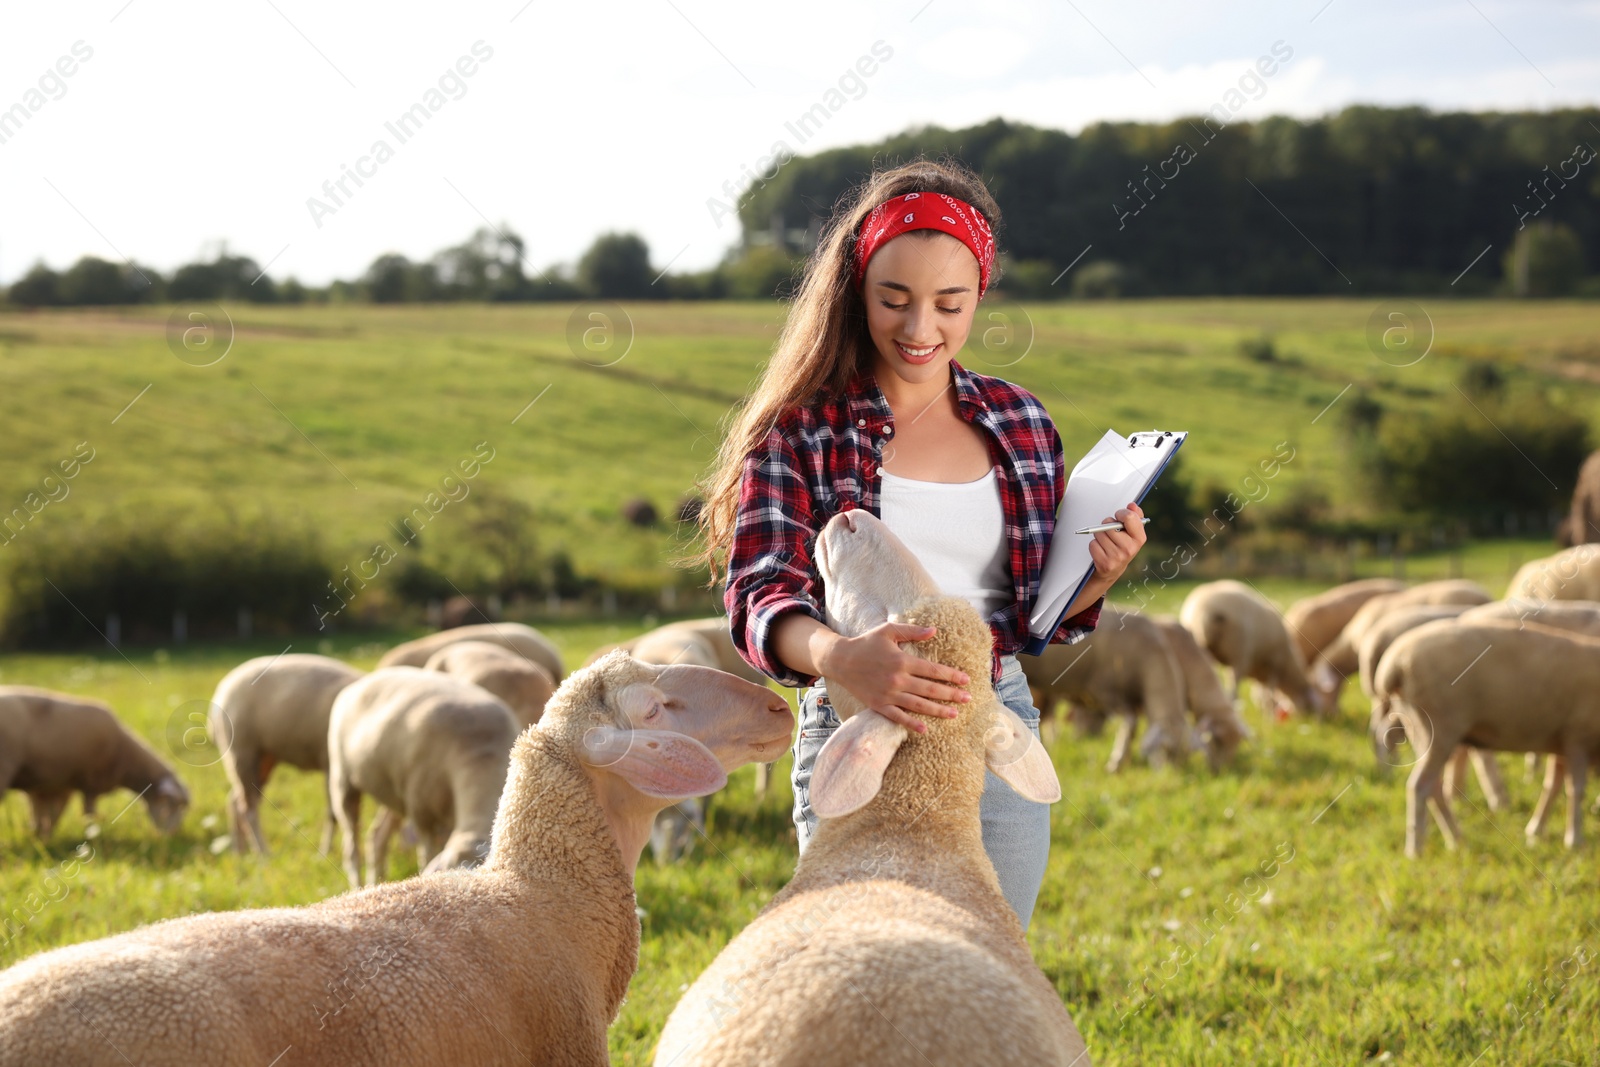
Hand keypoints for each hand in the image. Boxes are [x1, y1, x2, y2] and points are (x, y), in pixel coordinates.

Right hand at [817, 621, 970, 733]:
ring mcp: (888, 694)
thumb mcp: (888, 631)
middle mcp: (897, 679)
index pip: (933, 670)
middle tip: (968, 698)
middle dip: (951, 694)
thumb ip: (912, 631)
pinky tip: (925, 729)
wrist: (840, 660)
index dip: (951, 675)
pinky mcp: (878, 705)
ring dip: (938, 710)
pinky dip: (911, 724)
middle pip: (930, 689)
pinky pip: (898, 717)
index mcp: (902, 660)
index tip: (966, 680)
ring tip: (955, 714)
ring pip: (919, 705)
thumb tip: (934, 630)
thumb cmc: (866, 643)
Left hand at [1088, 501, 1145, 585]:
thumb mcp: (1133, 532)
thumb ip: (1135, 516)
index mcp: (1139, 538)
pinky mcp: (1104, 563)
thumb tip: (1132, 505)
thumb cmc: (1123, 546)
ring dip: (1100, 535)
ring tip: (1106, 541)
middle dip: (1107, 525)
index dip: (1121, 513)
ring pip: (1099, 533)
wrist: (1114, 569)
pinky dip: (1095, 545)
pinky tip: (1101, 549)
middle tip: (1112, 532)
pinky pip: (1093, 544)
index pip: (1129, 517)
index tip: (1119, 517)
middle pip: (1109, 524)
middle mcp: (1129, 548)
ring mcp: (1117, 557)